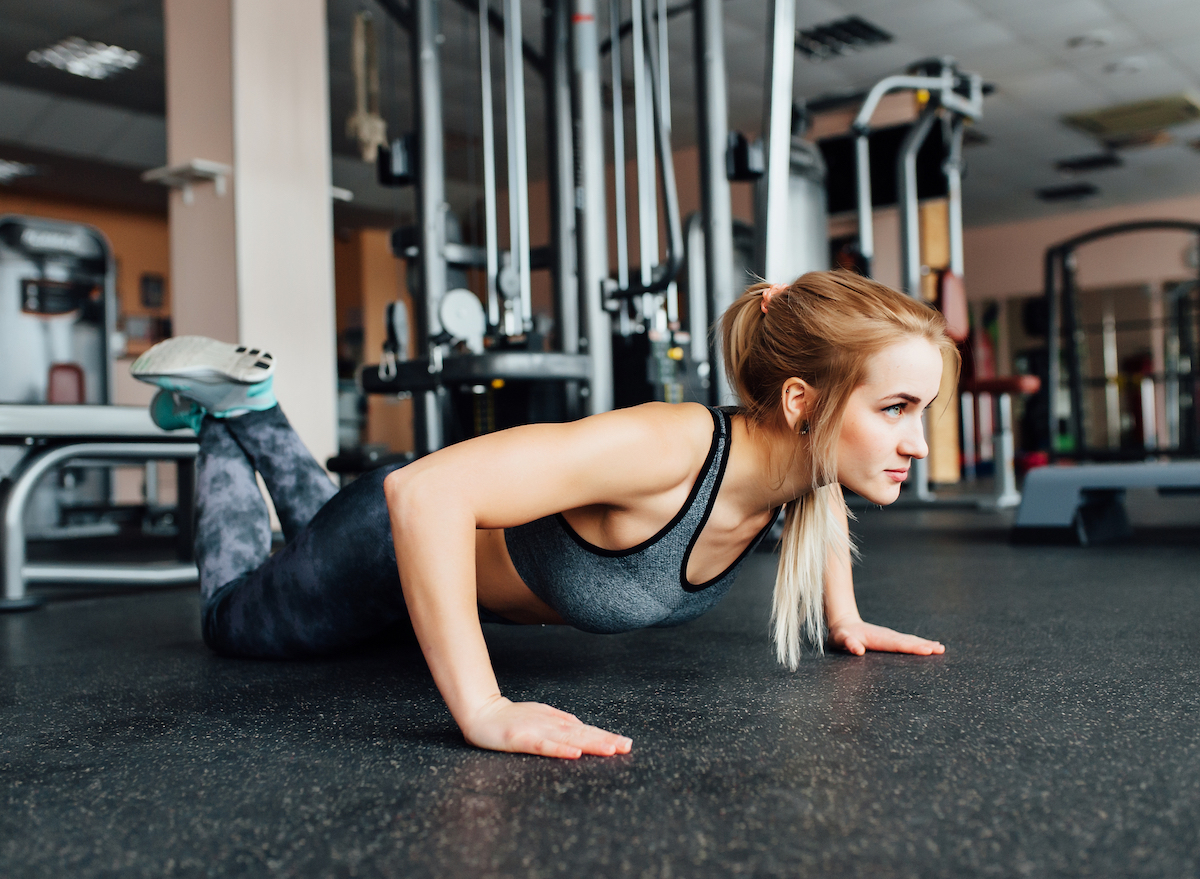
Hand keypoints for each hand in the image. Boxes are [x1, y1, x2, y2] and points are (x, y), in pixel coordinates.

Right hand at [461, 695, 632, 758]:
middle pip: (582, 734)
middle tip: (627, 746)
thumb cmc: (512, 718)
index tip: (626, 744)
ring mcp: (536, 731)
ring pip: (568, 739)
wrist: (482, 711)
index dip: (606, 736)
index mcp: (556, 721)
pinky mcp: (521, 739)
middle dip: (606, 740)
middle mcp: (550, 724)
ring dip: (590, 744)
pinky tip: (574, 754)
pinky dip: (560, 749)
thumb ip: (562, 724)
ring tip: (610, 749)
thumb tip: (584, 729)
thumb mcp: (541, 718)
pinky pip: (544, 746)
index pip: (586, 731)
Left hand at [827, 616, 943, 656]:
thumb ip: (848, 643)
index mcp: (877, 638)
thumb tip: (858, 650)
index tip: (927, 650)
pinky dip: (919, 644)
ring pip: (910, 640)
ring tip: (940, 648)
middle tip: (940, 650)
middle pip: (908, 641)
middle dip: (924, 645)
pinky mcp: (890, 639)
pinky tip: (929, 646)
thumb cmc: (841, 635)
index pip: (897, 644)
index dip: (912, 647)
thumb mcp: (840, 639)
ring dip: (925, 644)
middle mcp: (887, 636)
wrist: (843, 623)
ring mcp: (890, 636)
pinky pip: (907, 641)